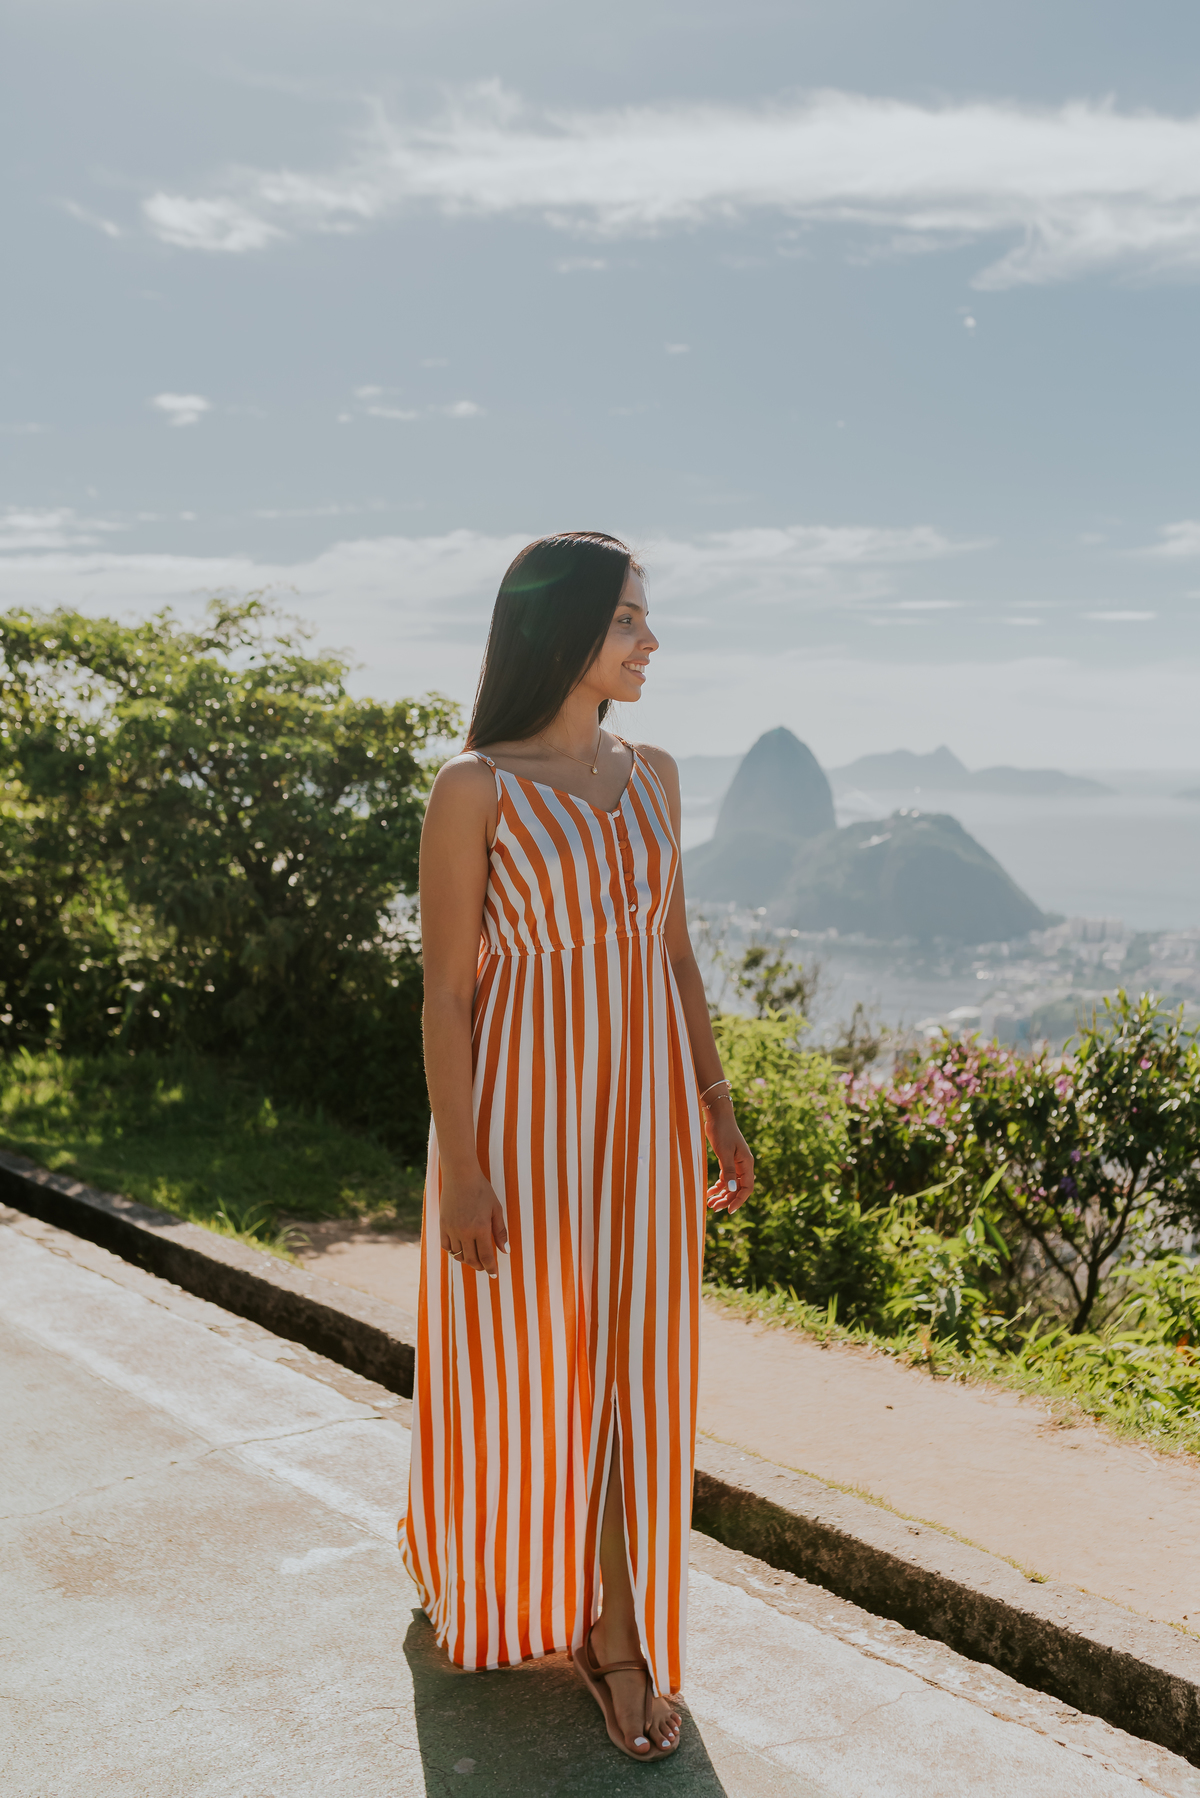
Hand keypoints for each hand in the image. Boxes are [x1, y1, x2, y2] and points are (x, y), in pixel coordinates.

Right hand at [439, 1167, 508, 1275]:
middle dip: (479, 1267)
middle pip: (471, 1259)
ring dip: (467, 1260)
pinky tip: (460, 1249)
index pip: (486, 1257)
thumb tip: (505, 1251)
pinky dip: (453, 1251)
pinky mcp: (442, 1225)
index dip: (490, 1268)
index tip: (494, 1275)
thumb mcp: (496, 1209)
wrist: (460, 1175)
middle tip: (485, 1268)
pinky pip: (446, 1246)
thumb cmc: (482, 1190)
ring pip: (458, 1255)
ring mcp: (452, 1229)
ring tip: (474, 1259)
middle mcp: (465, 1232)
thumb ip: (500, 1232)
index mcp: (480, 1228)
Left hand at [703, 1099, 754, 1214]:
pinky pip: (725, 1177)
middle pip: (738, 1188)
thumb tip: (733, 1189)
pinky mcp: (727, 1160)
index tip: (729, 1210)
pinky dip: (718, 1186)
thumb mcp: (724, 1152)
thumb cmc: (722, 1131)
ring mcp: (735, 1163)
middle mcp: (743, 1165)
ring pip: (731, 1185)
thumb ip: (729, 1171)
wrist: (717, 1115)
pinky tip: (709, 1192)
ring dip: (722, 1195)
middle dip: (727, 1199)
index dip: (739, 1200)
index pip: (747, 1187)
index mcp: (747, 1163)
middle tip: (714, 1208)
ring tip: (710, 1204)